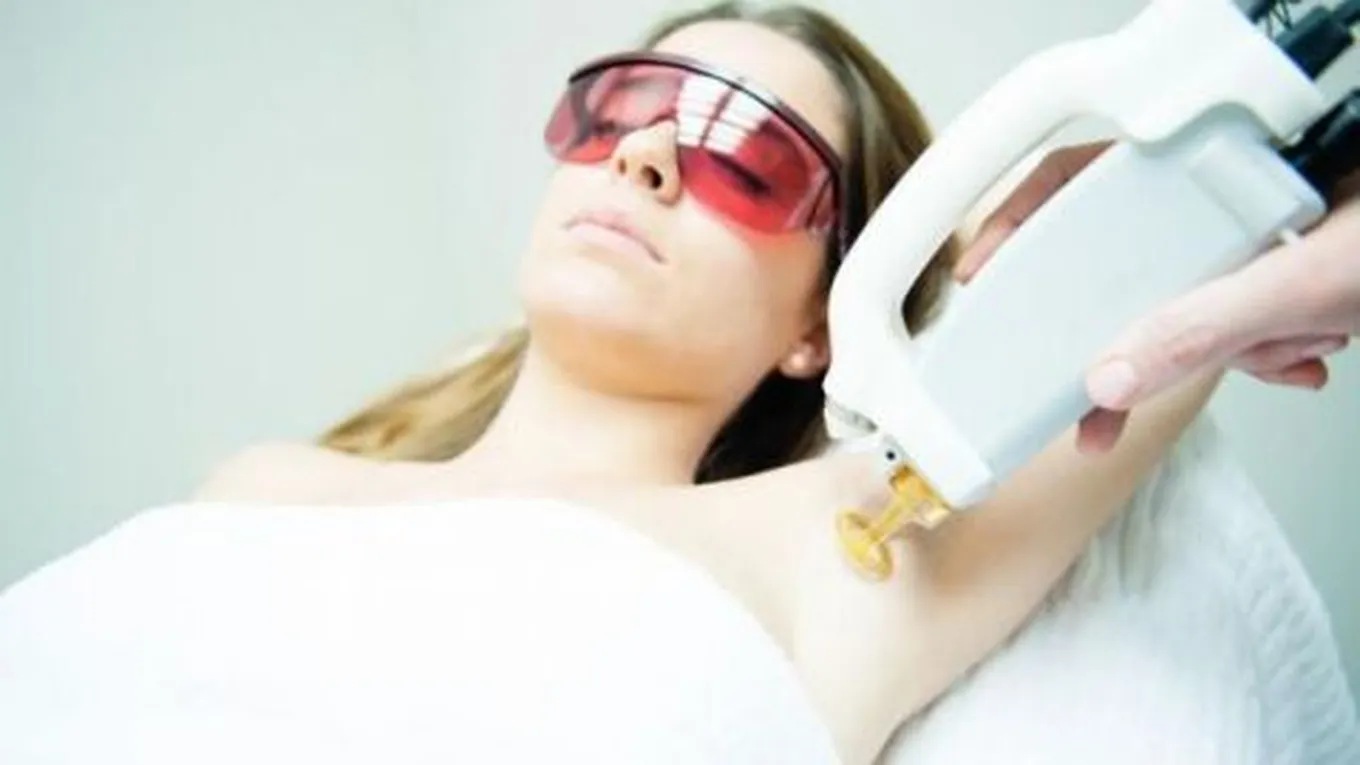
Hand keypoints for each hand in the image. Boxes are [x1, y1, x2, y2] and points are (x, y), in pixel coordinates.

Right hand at [955, 142, 1358, 453]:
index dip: (1024, 222)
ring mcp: (1255, 232)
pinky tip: (1311, 350)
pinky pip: (1239, 324)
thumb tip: (1113, 374)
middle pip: (1136, 261)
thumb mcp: (1313, 277)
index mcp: (1213, 157)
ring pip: (1193, 305)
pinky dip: (1271, 352)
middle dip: (1152, 331)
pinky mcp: (1284, 269)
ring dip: (1239, 346)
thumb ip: (1209, 325)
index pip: (1086, 174)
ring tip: (1299, 340)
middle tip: (1095, 394)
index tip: (986, 276)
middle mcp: (1225, 190)